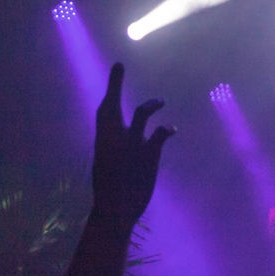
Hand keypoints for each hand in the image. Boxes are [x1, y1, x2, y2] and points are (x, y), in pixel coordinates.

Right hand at [91, 63, 171, 235]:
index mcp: (102, 140)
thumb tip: (117, 140)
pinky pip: (160, 134)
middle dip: (115, 85)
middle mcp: (115, 137)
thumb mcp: (105, 165)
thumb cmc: (109, 190)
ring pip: (141, 114)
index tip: (116, 69)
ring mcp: (132, 143)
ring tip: (160, 101)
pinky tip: (172, 129)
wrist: (115, 209)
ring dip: (151, 105)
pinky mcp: (149, 153)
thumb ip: (113, 148)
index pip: (105, 110)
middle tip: (118, 66)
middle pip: (113, 105)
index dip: (111, 88)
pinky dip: (166, 129)